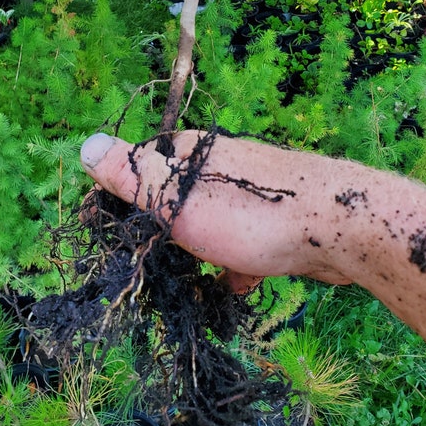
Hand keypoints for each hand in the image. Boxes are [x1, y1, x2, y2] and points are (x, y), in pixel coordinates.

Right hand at [80, 131, 351, 290]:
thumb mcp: (178, 198)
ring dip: (204, 253)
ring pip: (207, 225)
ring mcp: (247, 188)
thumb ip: (132, 175)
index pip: (138, 170)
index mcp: (189, 154)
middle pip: (173, 202)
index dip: (127, 204)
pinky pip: (241, 240)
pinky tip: (241, 280)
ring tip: (205, 277)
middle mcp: (217, 164)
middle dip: (170, 235)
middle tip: (170, 262)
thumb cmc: (249, 213)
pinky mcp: (272, 214)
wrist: (340, 228)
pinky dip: (237, 262)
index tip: (126, 236)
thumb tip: (85, 144)